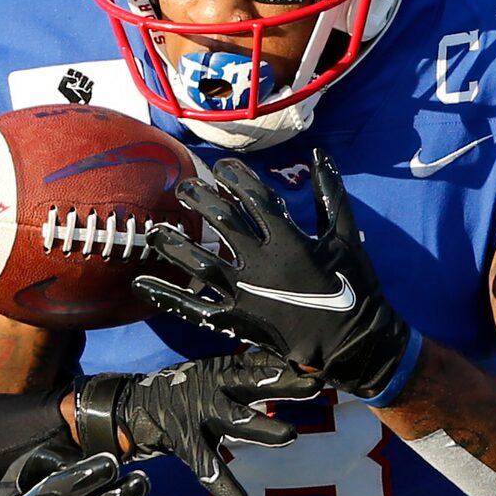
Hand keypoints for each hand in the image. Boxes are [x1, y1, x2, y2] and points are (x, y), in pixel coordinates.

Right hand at [75, 349, 308, 495]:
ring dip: (263, 426)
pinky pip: (206, 464)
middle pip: (254, 383)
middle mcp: (214, 387)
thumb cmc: (182, 391)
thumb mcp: (215, 374)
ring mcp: (199, 413)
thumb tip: (293, 367)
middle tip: (312, 387)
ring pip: (236, 419)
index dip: (290, 364)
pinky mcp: (184, 439)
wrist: (131, 406)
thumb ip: (248, 374)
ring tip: (288, 434)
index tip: (319, 364)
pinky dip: (223, 484)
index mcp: (224, 370)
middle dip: (283, 384)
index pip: (262, 362)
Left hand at [133, 150, 414, 400]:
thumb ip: (330, 193)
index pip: (253, 197)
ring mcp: (244, 291)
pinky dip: (166, 296)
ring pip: (199, 261)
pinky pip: (194, 307)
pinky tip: (142, 284)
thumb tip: (320, 154)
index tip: (220, 167)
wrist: (352, 341)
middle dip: (199, 200)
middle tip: (183, 188)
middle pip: (221, 222)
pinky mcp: (235, 319)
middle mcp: (259, 261)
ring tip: (155, 230)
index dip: (234, 177)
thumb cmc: (354, 286)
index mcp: (287, 238)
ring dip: (174, 243)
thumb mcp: (346, 235)